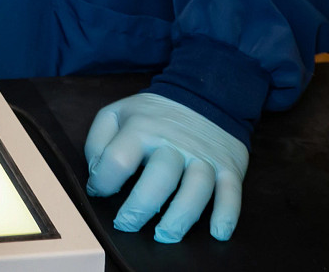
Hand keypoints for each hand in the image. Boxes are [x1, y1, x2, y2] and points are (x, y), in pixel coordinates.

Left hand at [84, 92, 247, 242]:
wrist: (203, 94)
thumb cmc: (153, 114)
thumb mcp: (117, 113)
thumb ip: (98, 141)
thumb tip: (97, 177)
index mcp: (142, 128)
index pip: (119, 159)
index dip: (105, 181)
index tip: (102, 192)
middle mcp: (175, 142)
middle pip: (160, 177)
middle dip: (141, 207)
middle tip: (128, 225)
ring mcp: (204, 156)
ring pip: (196, 188)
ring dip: (181, 217)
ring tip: (166, 235)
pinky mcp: (229, 166)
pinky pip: (231, 192)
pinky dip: (227, 214)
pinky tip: (217, 233)